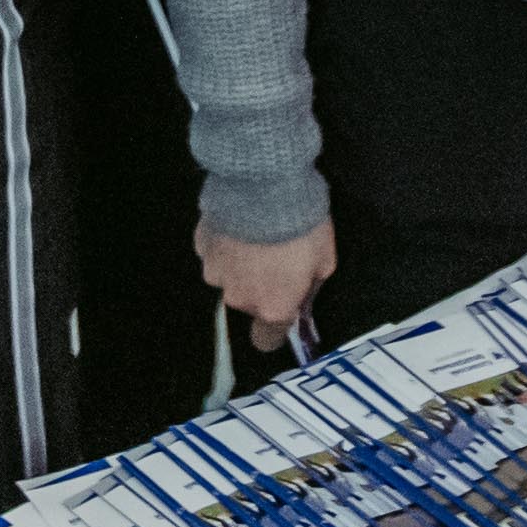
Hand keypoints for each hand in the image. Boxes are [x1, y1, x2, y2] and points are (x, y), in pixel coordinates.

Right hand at [199, 217, 333, 336]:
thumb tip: (302, 295)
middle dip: (260, 286)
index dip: (275, 329)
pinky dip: (226, 242)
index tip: (283, 310)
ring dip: (240, 263)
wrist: (266, 185)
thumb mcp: (325, 261)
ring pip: (229, 277)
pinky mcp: (200, 245)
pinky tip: (239, 220)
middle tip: (276, 256)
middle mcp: (239, 298)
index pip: (266, 340)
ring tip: (255, 233)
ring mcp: (215, 272)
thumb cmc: (303, 227)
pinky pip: (215, 252)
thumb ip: (310, 287)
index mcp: (272, 308)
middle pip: (248, 303)